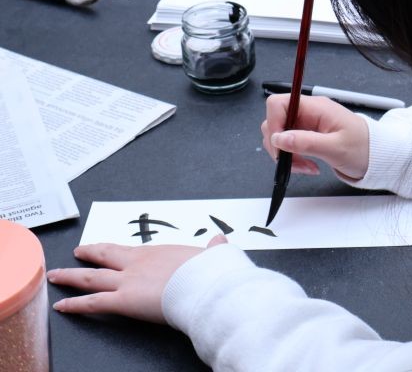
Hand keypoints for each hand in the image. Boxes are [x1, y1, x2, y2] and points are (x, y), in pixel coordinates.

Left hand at [47, 235, 227, 323]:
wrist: (205, 285)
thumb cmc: (210, 273)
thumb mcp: (214, 255)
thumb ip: (213, 249)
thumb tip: (220, 241)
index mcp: (158, 252)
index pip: (130, 250)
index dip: (116, 249)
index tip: (107, 247)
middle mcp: (137, 263)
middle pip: (106, 256)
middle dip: (89, 253)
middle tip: (78, 252)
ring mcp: (127, 281)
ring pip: (91, 277)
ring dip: (71, 276)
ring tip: (56, 276)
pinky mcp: (123, 301)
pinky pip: (92, 303)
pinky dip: (74, 304)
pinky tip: (61, 305)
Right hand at [262, 94, 368, 179]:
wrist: (376, 156)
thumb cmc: (364, 147)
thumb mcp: (335, 147)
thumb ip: (306, 142)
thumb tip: (279, 138)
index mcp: (316, 107)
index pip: (279, 103)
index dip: (273, 123)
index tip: (279, 144)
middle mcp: (309, 112)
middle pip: (276, 121)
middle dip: (279, 144)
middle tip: (292, 161)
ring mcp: (307, 124)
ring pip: (280, 136)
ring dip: (287, 155)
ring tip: (305, 166)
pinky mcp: (308, 136)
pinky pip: (289, 145)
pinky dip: (293, 158)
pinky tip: (308, 165)